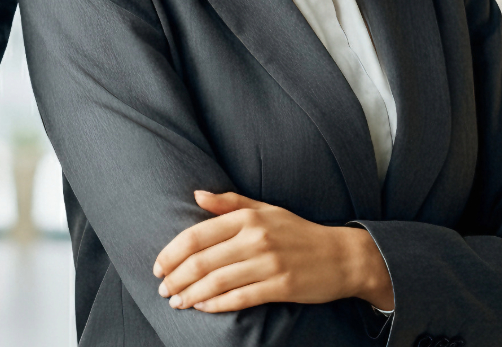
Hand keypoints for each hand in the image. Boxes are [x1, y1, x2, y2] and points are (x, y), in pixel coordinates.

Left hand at [153, 190, 393, 313]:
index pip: (197, 235)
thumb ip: (229, 203)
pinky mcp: (282, 287)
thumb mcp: (265, 209)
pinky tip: (202, 307)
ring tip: (176, 301)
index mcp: (247, 217)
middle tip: (163, 288)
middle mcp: (256, 238)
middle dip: (177, 276)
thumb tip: (196, 195)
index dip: (172, 252)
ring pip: (218, 281)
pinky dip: (217, 304)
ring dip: (191, 293)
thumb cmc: (298, 231)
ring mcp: (269, 263)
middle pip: (203, 260)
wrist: (343, 256)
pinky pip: (241, 298)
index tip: (158, 265)